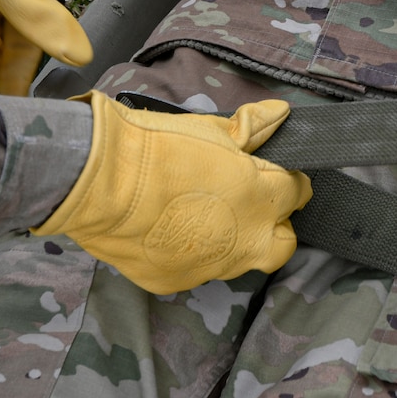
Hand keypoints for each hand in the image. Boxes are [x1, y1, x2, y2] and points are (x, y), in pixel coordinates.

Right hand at [35, 93, 311, 292]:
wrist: (100, 183)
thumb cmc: (158, 147)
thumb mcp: (210, 128)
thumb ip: (253, 127)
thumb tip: (280, 115)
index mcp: (260, 198)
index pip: (297, 191)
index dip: (286, 178)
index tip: (271, 170)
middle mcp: (245, 242)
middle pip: (283, 242)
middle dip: (274, 223)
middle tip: (249, 200)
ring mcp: (211, 268)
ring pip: (239, 259)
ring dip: (233, 239)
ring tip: (201, 212)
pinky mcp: (176, 282)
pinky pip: (196, 268)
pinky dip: (191, 251)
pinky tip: (168, 229)